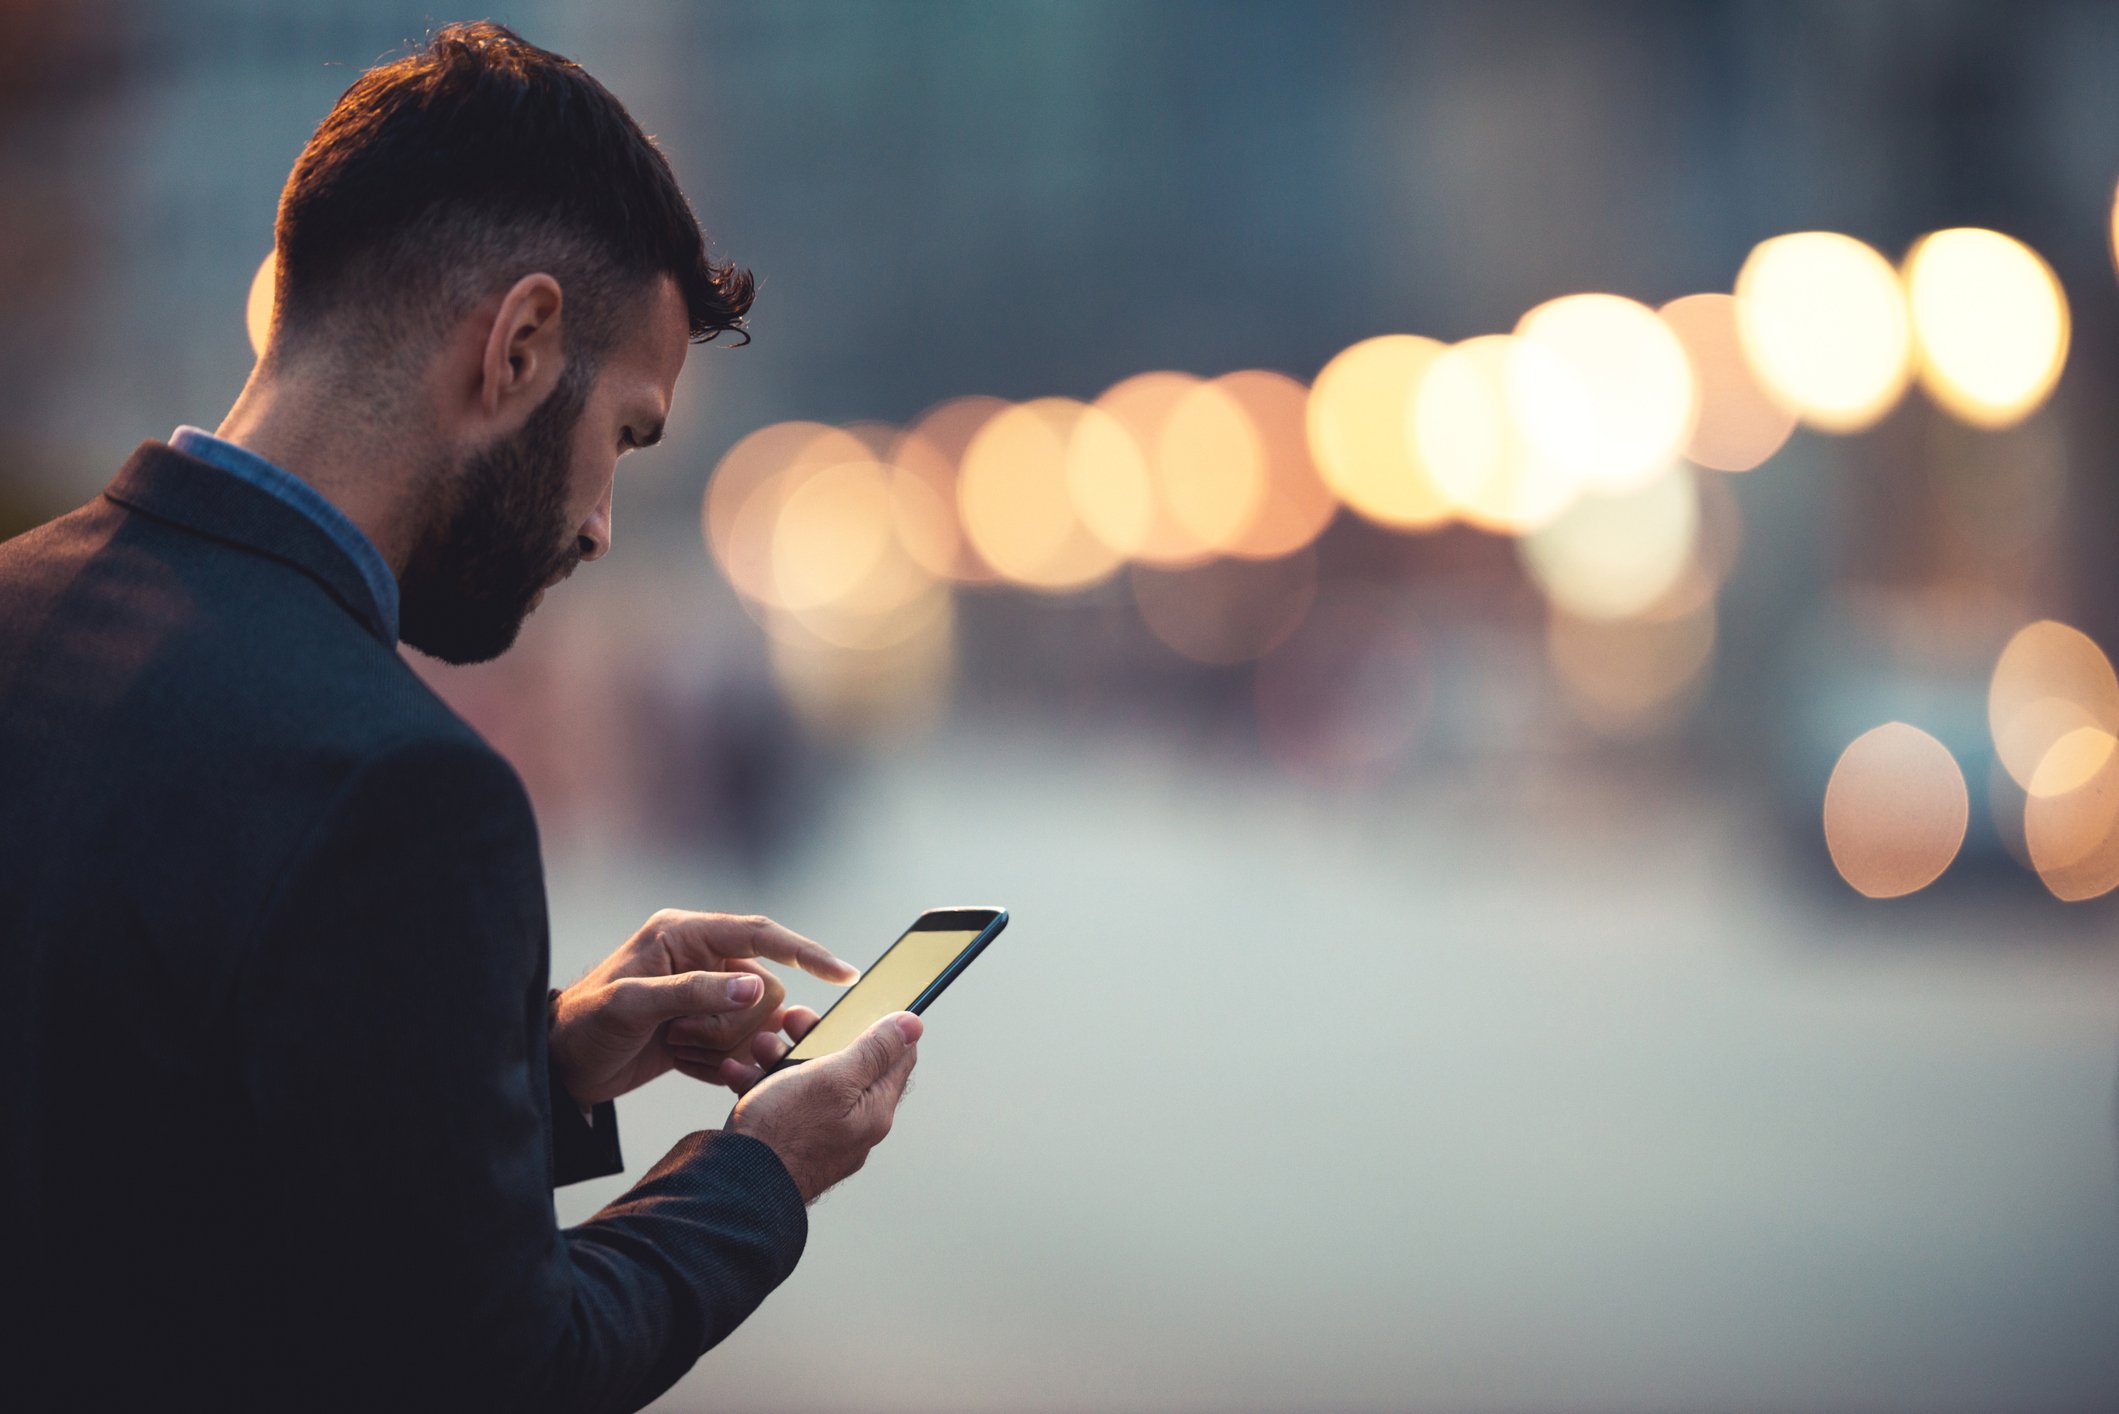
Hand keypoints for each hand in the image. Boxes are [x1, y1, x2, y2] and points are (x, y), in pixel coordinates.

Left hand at [550, 910, 856, 1107]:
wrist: (558, 1067)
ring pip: (753, 1023)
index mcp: (685, 934)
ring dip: (720, 1045)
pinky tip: (678, 1060)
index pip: (760, 934)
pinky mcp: (704, 1029)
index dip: (805, 952)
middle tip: (683, 1037)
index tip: (844, 975)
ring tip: (675, 1048)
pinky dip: (715, 1062)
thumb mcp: (634, 1006)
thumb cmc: (583, 1025)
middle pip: (763, 988)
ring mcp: (704, 995)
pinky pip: (738, 1048)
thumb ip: (695, 992)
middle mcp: (701, 959)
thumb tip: (755, 985)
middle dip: (733, 1022)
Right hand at [727, 1011, 921, 1202]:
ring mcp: (820, 1135)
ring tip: (758, 1046)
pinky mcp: (789, 1142)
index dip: (879, 1025)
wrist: (736, 1187)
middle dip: (817, 1036)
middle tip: (792, 1021)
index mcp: (874, 1109)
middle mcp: (853, 1124)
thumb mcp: (835, 1078)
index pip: (896, 1057)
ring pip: (808, 1080)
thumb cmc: (785, 1135)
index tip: (854, 1006)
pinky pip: (781, 1103)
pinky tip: (738, 1073)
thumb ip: (874, 1051)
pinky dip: (761, 1083)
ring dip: (781, 1056)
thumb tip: (913, 1025)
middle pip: (847, 1065)